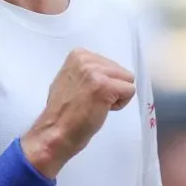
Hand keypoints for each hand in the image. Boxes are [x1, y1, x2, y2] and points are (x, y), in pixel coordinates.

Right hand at [20, 48, 135, 177]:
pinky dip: (119, 104)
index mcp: (78, 55)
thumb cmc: (63, 111)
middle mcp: (86, 59)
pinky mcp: (105, 86)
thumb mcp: (68, 79)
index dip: (103, 81)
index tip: (86, 93)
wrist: (56, 131)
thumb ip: (85, 71)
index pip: (110, 64)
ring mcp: (96, 72)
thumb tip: (104, 72)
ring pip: (127, 80)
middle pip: (121, 71)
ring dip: (116, 95)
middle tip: (91, 101)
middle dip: (111, 87)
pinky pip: (130, 91)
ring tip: (95, 104)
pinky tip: (101, 109)